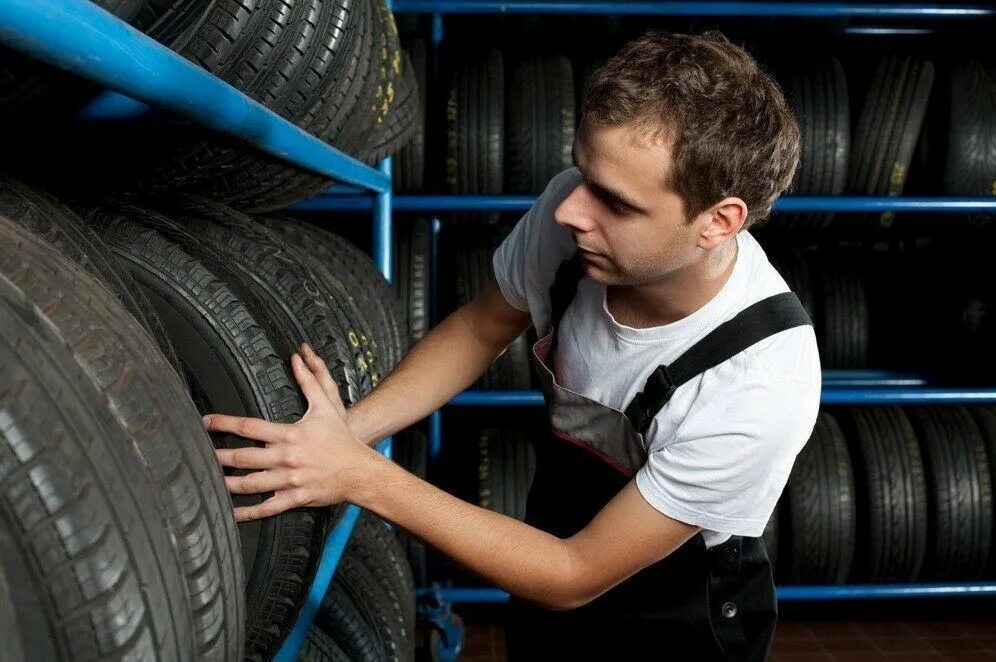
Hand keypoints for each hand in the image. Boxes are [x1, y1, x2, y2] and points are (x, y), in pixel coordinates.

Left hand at [205, 342, 375, 521]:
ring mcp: (289, 480)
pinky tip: (232, 513)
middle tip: (197, 454)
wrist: (360, 470)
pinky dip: (247, 512)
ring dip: (227, 483)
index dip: (224, 424)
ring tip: (208, 481)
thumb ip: (309, 382)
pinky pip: (266, 508)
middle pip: (243, 457)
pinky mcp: (294, 498)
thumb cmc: (341, 438)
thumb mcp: (326, 407)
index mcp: (289, 435)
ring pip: (250, 484)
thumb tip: (297, 358)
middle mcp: (286, 458)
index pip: (249, 427)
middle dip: (218, 456)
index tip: (206, 422)